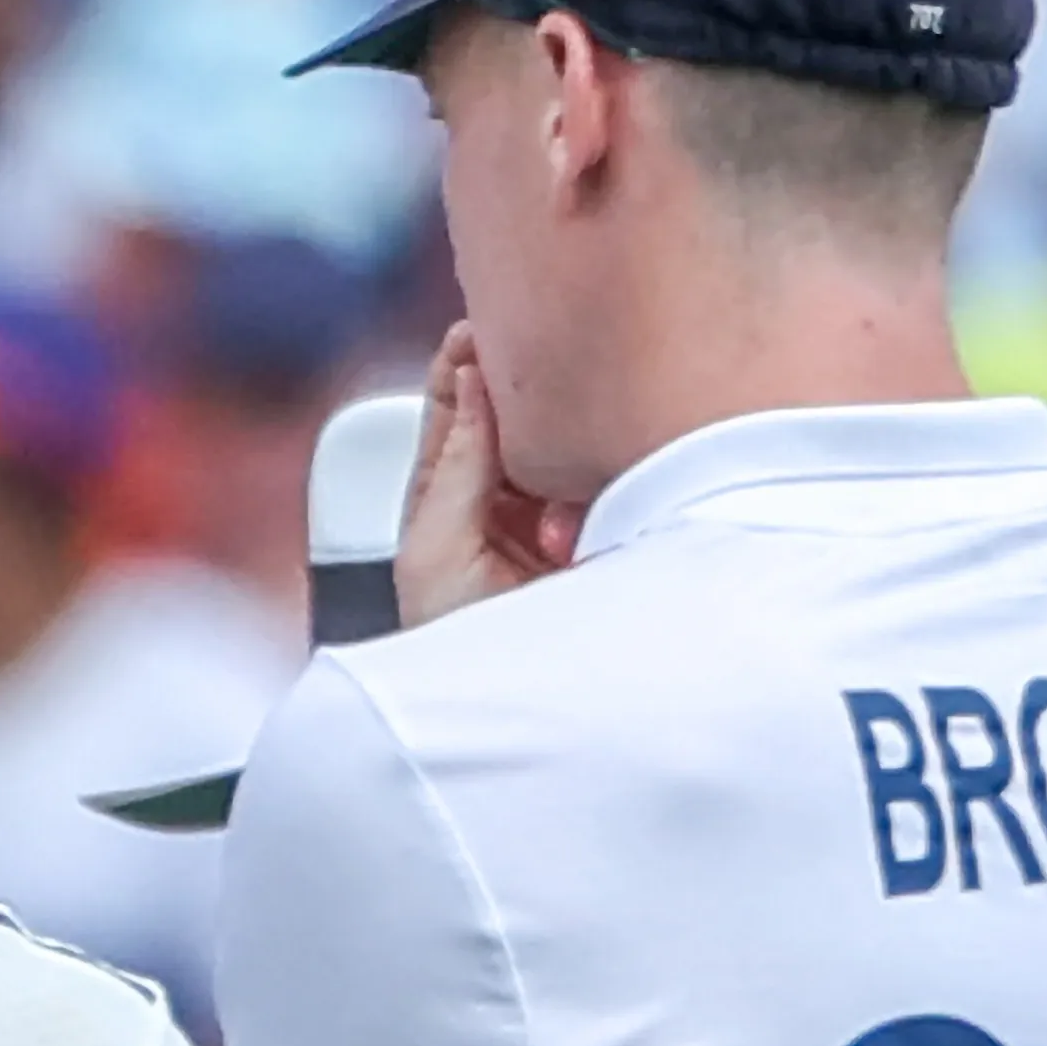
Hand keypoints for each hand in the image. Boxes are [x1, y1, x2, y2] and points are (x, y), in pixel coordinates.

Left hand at [398, 325, 581, 628]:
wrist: (512, 718)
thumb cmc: (455, 650)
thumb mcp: (436, 547)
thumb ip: (457, 461)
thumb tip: (468, 379)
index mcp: (451, 503)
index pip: (456, 414)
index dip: (465, 367)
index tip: (479, 326)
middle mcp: (506, 505)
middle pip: (518, 421)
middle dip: (525, 393)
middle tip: (534, 353)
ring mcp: (558, 518)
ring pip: (565, 446)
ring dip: (558, 449)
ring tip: (544, 493)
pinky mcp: (609, 533)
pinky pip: (610, 480)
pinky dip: (595, 482)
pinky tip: (572, 520)